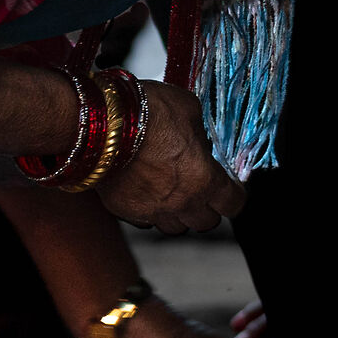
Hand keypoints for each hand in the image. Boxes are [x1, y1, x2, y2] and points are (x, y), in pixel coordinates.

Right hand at [95, 81, 244, 233]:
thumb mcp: (189, 109)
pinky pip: (145, 221)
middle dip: (208, 208)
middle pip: (206, 222)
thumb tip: (198, 140)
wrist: (103, 124)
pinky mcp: (127, 211)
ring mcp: (153, 210)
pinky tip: (147, 193)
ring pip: (175, 228)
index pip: (233, 203)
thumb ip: (199, 133)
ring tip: (173, 195)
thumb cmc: (148, 113)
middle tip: (202, 190)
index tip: (231, 188)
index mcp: (205, 179)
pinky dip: (150, 211)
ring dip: (179, 214)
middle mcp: (182, 202)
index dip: (234, 195)